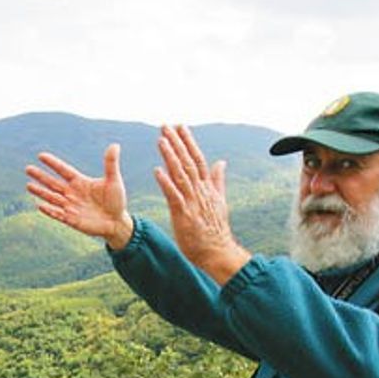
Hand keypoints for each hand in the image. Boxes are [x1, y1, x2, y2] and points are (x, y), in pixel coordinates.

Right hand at [26, 143, 133, 249]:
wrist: (117, 223)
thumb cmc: (116, 200)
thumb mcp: (114, 181)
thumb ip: (110, 164)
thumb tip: (115, 145)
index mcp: (80, 182)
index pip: (64, 170)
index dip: (53, 163)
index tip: (41, 155)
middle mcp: (73, 193)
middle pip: (53, 183)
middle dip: (41, 176)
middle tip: (28, 168)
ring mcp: (71, 206)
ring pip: (52, 197)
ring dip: (41, 192)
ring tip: (28, 185)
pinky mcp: (71, 220)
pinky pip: (57, 214)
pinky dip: (49, 210)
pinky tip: (39, 205)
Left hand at [154, 125, 250, 283]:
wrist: (217, 252)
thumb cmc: (215, 229)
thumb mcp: (219, 201)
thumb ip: (218, 180)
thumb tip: (221, 162)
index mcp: (207, 187)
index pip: (197, 159)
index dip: (188, 142)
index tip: (180, 126)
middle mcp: (200, 191)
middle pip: (187, 162)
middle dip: (176, 142)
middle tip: (166, 125)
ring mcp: (192, 202)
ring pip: (180, 175)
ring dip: (170, 157)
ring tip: (161, 141)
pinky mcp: (184, 214)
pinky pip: (174, 196)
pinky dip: (166, 183)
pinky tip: (157, 171)